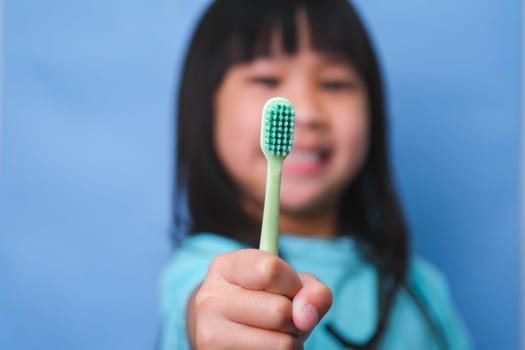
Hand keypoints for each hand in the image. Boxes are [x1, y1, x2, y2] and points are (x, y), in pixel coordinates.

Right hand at [187, 249, 332, 348]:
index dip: (292, 283)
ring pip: (281, 344)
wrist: (225, 330)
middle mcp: (211, 298)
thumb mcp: (289, 284)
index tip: (289, 290)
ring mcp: (210, 334)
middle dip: (295, 318)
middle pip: (280, 311)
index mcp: (225, 267)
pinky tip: (265, 348)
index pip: (270, 270)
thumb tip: (306, 317)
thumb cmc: (265, 301)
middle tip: (282, 317)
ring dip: (291, 342)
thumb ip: (311, 291)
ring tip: (274, 334)